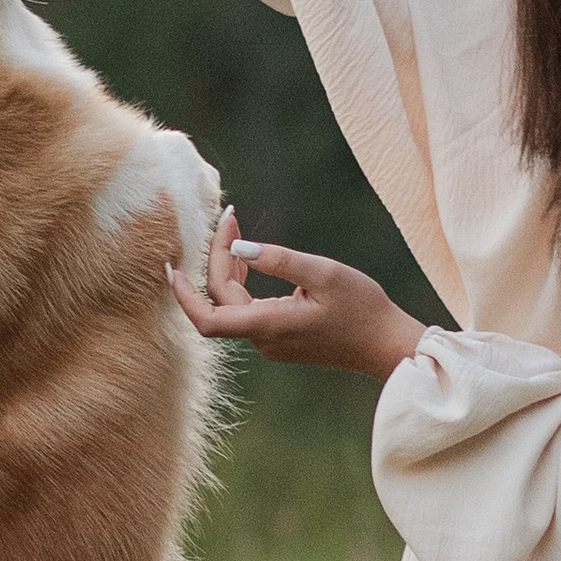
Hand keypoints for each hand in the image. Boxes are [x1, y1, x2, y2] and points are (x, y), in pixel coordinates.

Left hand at [170, 205, 429, 378]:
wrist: (387, 344)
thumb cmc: (362, 308)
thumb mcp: (324, 273)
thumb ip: (279, 260)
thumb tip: (239, 249)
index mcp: (270, 326)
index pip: (209, 319)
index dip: (185, 296)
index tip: (173, 268)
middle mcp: (264, 339)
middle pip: (221, 300)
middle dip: (217, 257)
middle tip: (230, 216)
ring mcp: (271, 342)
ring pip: (232, 305)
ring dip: (228, 268)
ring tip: (235, 228)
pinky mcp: (280, 338)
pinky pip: (247, 310)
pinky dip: (242, 282)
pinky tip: (249, 258)